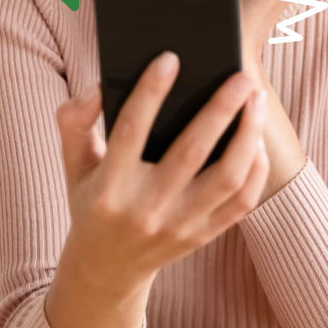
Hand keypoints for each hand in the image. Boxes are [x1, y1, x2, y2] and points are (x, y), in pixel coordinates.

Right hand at [45, 53, 269, 327]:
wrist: (106, 269)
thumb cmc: (92, 200)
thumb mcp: (72, 163)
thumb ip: (75, 118)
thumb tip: (101, 85)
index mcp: (108, 189)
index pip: (131, 132)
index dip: (150, 92)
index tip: (170, 58)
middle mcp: (146, 211)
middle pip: (191, 153)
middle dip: (220, 109)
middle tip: (239, 76)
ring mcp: (179, 227)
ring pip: (227, 177)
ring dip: (247, 135)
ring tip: (255, 100)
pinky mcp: (203, 236)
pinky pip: (242, 201)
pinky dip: (255, 167)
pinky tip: (256, 137)